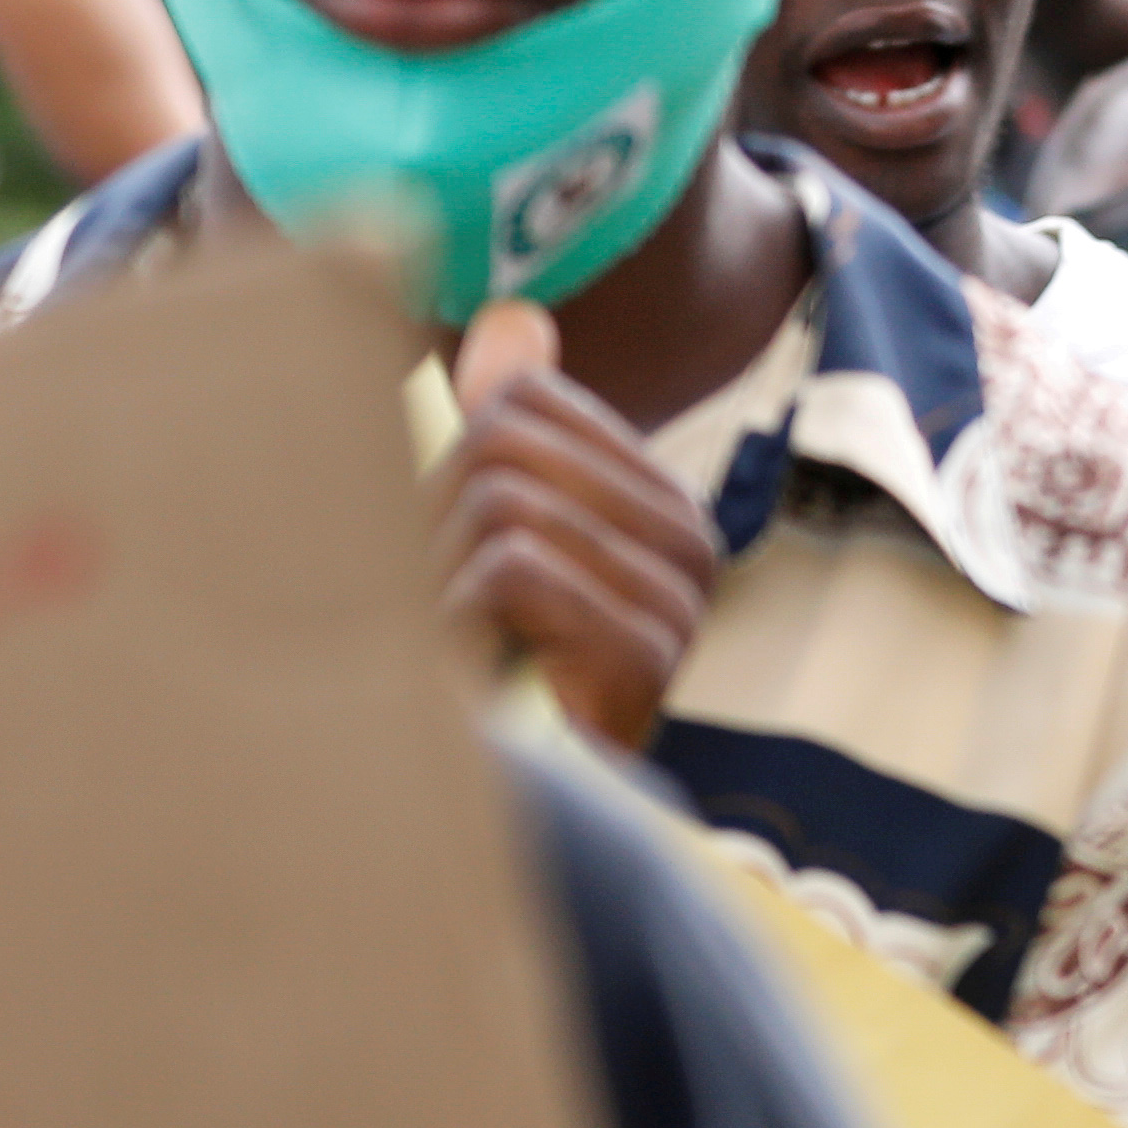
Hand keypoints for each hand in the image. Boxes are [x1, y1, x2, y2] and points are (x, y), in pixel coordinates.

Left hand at [438, 300, 715, 748]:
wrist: (494, 810)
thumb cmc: (485, 667)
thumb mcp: (484, 528)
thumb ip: (510, 422)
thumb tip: (516, 316)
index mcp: (661, 499)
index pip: (523, 401)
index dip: (451, 468)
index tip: (456, 554)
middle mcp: (691, 538)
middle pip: (506, 444)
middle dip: (436, 523)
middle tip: (441, 606)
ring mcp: (679, 599)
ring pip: (504, 504)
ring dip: (440, 578)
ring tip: (453, 647)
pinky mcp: (648, 653)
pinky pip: (516, 567)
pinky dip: (459, 618)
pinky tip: (470, 677)